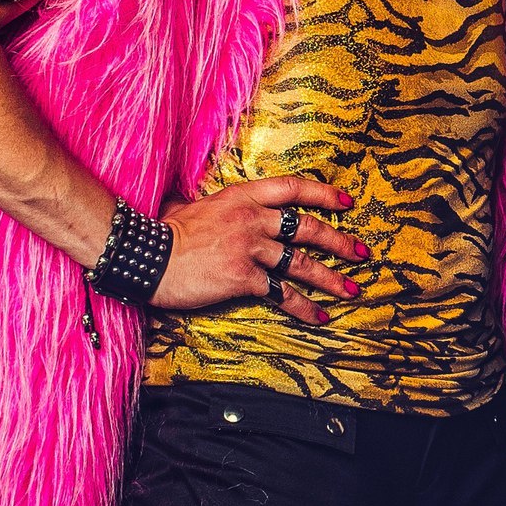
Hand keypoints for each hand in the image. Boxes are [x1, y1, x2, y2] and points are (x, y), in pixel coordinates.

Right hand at [155, 176, 365, 323]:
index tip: (345, 202)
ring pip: (301, 263)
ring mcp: (250, 248)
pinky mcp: (243, 278)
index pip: (292, 188)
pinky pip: (282, 293)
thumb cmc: (161, 233)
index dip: (322, 194)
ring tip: (351, 290)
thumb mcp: (188, 206)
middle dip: (339, 241)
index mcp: (241, 197)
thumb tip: (189, 201)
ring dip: (331, 278)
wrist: (143, 255)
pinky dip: (304, 306)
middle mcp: (252, 219)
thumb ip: (206, 206)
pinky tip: (319, 316)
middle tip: (361, 253)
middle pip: (307, 228)